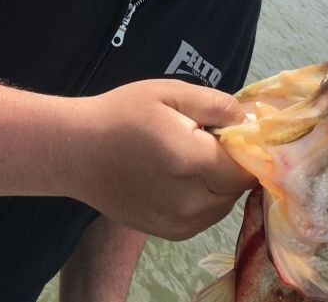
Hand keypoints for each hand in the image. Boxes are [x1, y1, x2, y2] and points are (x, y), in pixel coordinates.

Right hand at [63, 79, 255, 240]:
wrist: (78, 151)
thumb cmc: (123, 114)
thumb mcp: (171, 93)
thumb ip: (217, 105)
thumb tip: (250, 121)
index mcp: (193, 162)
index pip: (248, 166)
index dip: (248, 146)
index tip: (232, 129)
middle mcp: (192, 202)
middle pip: (238, 186)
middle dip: (231, 162)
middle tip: (205, 137)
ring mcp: (181, 223)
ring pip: (225, 203)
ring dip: (219, 181)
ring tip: (189, 154)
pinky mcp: (171, 233)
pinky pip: (207, 215)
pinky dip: (204, 196)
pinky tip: (179, 175)